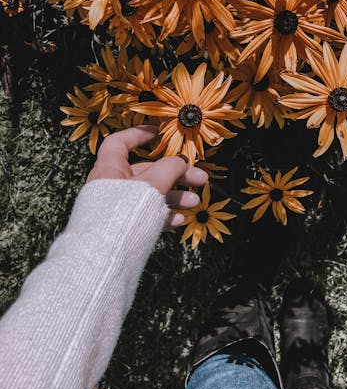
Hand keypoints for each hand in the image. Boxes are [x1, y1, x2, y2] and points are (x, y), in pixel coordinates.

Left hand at [86, 125, 207, 229]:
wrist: (105, 255)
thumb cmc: (125, 212)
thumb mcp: (153, 184)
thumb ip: (170, 168)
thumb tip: (181, 161)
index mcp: (110, 168)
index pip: (120, 142)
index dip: (139, 135)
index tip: (158, 134)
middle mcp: (111, 186)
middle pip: (146, 172)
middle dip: (175, 174)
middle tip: (200, 178)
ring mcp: (116, 208)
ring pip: (149, 196)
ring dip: (175, 197)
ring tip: (194, 203)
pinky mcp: (121, 228)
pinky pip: (145, 216)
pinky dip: (163, 216)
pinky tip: (178, 221)